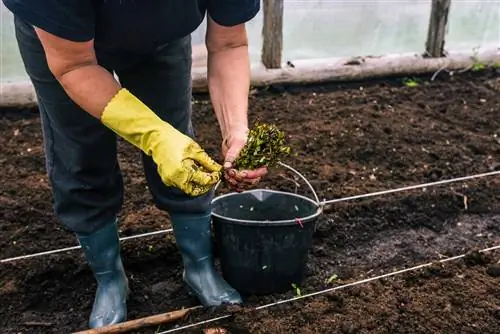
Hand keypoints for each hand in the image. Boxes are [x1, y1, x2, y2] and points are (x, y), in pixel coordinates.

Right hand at [100, 88, 221, 195]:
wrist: (157, 137)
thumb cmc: (175, 141)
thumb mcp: (194, 149)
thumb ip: (207, 162)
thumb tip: (218, 169)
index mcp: (182, 172)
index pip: (203, 182)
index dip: (213, 178)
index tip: (218, 173)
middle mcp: (175, 179)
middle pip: (195, 190)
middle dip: (205, 185)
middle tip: (212, 176)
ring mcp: (169, 180)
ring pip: (188, 188)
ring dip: (197, 182)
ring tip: (202, 170)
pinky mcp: (166, 179)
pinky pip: (181, 183)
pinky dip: (189, 179)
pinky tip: (192, 169)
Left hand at [221, 129, 267, 191]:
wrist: (232, 138)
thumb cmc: (239, 138)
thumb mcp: (236, 144)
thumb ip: (232, 155)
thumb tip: (227, 166)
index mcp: (259, 160)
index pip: (260, 172)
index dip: (253, 175)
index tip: (243, 173)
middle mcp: (253, 168)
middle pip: (251, 181)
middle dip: (241, 180)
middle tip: (232, 173)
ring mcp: (246, 172)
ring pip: (243, 184)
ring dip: (235, 183)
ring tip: (228, 175)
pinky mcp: (238, 174)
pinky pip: (237, 183)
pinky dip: (232, 184)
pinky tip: (227, 179)